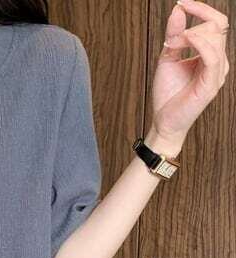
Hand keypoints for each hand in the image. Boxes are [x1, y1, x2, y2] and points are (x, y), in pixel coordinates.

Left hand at [150, 0, 229, 154]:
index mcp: (210, 54)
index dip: (201, 9)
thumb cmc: (167, 94)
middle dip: (191, 25)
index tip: (181, 3)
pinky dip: (197, 42)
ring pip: (215, 36)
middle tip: (170, 39)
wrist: (164, 121)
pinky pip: (211, 54)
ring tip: (173, 44)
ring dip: (191, 33)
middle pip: (216, 25)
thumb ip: (173, 35)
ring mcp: (217, 71)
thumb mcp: (167, 58)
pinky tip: (183, 42)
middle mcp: (218, 60)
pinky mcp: (211, 82)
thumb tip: (177, 10)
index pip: (216, 22)